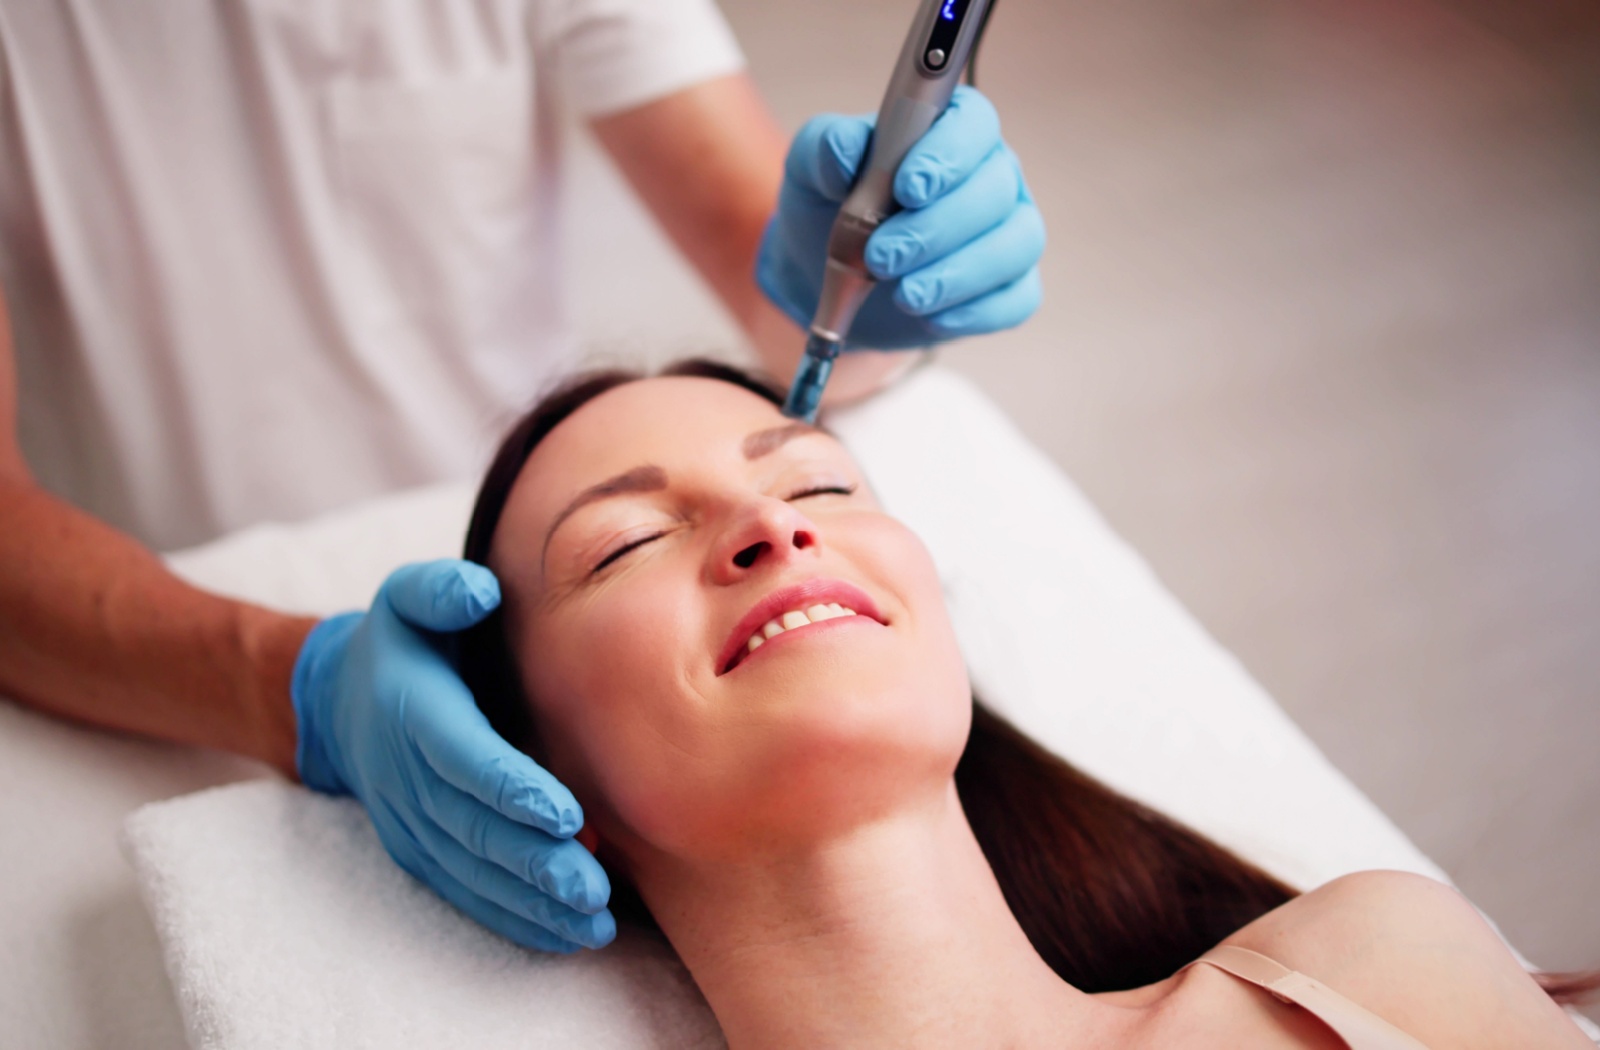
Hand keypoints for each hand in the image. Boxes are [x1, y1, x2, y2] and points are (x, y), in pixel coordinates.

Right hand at [291, 559, 614, 952]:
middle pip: (473, 828)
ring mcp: (409, 822)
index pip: (465, 757)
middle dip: (535, 862)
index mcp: (414, 712)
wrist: (338, 701)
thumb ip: (441, 590)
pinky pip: (463, 892)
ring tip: (591, 923)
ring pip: (471, 871)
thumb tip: (479, 593)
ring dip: (530, 902)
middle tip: (592, 889)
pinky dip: (512, 918)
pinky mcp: (418, 852)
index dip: (511, 789)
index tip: (566, 815)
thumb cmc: (401, 641)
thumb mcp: (408, 596)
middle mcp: (406, 776)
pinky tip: (563, 935)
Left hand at [757, 86, 1044, 351]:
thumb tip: (846, 146)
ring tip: (905, 295)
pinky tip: (931, 318)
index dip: (948, 154)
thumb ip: (826, 149)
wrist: (828, 275)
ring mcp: (1008, 231)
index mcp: (950, 130)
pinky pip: (1018, 299)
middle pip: (995, 189)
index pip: (973, 123)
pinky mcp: (1009, 286)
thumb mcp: (810, 170)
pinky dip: (977, 312)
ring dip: (958, 273)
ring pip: (1015, 244)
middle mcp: (991, 174)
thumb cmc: (829, 206)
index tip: (907, 189)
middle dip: (937, 228)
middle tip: (881, 258)